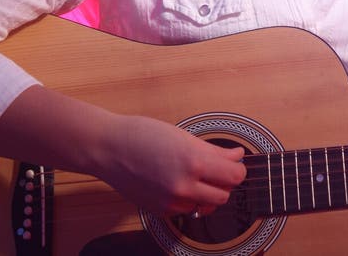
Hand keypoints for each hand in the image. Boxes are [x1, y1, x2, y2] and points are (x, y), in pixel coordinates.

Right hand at [101, 113, 245, 215]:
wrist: (109, 149)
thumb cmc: (143, 135)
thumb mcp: (183, 137)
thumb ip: (214, 150)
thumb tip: (237, 155)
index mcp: (194, 162)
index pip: (234, 176)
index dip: (238, 168)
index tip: (235, 162)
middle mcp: (185, 186)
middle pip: (224, 195)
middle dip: (225, 182)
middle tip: (218, 168)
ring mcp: (172, 203)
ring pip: (206, 206)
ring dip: (209, 193)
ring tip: (199, 176)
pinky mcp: (161, 212)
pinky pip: (187, 210)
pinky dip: (190, 200)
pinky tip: (180, 183)